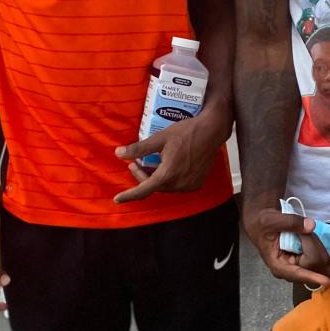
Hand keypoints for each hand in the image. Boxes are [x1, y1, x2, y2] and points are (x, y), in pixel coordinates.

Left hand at [114, 104, 229, 203]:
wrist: (212, 131)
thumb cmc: (187, 132)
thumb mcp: (159, 138)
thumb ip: (138, 149)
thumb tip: (119, 154)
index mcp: (167, 174)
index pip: (143, 190)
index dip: (129, 195)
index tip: (118, 199)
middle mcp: (179, 183)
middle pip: (154, 187)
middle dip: (142, 177)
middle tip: (135, 163)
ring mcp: (189, 185)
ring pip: (165, 187)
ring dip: (155, 179)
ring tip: (150, 164)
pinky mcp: (197, 183)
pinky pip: (177, 186)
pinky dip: (168, 179)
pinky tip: (166, 167)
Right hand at [244, 207, 329, 288]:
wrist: (264, 223)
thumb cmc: (262, 225)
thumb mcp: (270, 220)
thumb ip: (290, 222)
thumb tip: (311, 226)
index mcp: (278, 266)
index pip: (297, 273)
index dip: (311, 277)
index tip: (326, 282)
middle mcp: (292, 271)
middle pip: (314, 263)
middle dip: (312, 243)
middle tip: (301, 228)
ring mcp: (302, 267)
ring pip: (321, 259)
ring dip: (315, 241)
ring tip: (301, 231)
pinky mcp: (310, 261)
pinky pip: (324, 256)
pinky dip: (322, 246)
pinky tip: (315, 239)